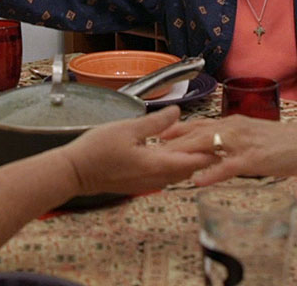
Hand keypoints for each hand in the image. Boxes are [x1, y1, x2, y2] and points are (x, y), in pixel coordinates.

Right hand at [59, 106, 218, 194]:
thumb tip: (177, 112)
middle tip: (216, 144)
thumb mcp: (127, 128)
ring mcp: (146, 184)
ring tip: (199, 149)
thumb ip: (155, 122)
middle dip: (203, 157)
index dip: (209, 152)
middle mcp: (155, 179)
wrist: (74, 173)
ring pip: (176, 175)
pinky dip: (173, 166)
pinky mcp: (137, 184)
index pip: (193, 161)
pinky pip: (163, 177)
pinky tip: (171, 156)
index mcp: (157, 164)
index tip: (221, 141)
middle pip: (188, 170)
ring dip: (188, 162)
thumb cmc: (97, 149)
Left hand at [158, 115, 296, 185]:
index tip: (156, 134)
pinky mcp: (252, 159)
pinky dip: (211, 173)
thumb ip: (232, 142)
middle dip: (172, 142)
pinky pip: (227, 166)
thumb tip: (216, 150)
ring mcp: (241, 143)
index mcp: (232, 123)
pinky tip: (197, 181)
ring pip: (207, 146)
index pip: (198, 124)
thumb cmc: (281, 142)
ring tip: (164, 162)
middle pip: (196, 134)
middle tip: (150, 149)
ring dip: (185, 154)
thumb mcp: (251, 137)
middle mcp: (233, 128)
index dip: (176, 130)